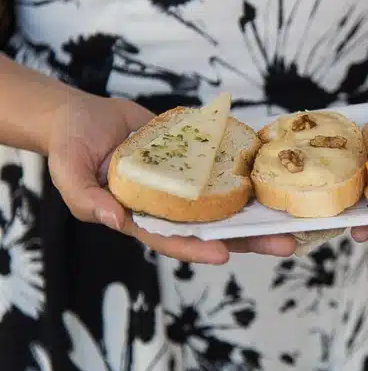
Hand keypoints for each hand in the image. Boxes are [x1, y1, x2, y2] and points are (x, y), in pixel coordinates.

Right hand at [47, 94, 296, 262]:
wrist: (86, 116)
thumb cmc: (72, 147)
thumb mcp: (69, 174)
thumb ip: (88, 200)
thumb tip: (116, 220)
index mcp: (142, 218)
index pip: (173, 239)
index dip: (198, 248)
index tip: (225, 253)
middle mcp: (171, 206)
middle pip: (214, 228)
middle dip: (250, 238)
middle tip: (286, 244)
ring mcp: (187, 184)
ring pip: (227, 202)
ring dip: (259, 210)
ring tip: (295, 216)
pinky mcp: (196, 161)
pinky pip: (224, 169)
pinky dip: (248, 172)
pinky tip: (276, 173)